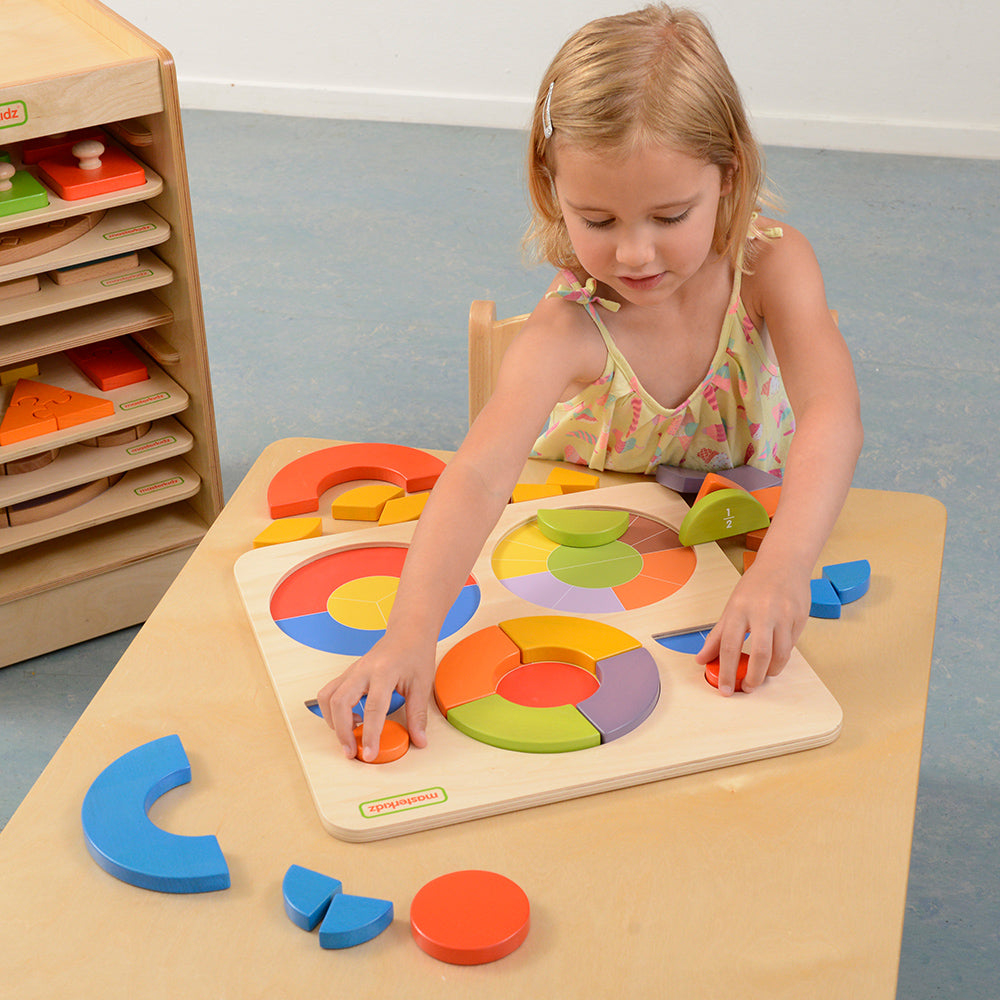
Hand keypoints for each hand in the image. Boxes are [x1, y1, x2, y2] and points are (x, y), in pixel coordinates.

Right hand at [315, 630, 436, 761]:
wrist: (408, 632)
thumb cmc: (415, 654)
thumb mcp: (422, 685)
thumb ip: (417, 715)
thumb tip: (419, 741)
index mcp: (384, 671)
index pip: (373, 707)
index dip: (370, 734)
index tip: (369, 754)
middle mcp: (363, 670)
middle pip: (340, 702)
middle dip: (342, 731)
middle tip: (351, 751)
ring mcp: (352, 670)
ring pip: (328, 696)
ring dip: (333, 721)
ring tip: (349, 734)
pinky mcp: (348, 674)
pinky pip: (330, 692)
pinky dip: (333, 711)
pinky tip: (351, 719)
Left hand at [695, 560, 809, 694]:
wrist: (784, 563)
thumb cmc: (755, 585)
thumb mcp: (731, 607)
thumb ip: (717, 635)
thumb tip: (701, 659)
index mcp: (739, 609)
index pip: (730, 646)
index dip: (727, 671)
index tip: (725, 689)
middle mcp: (762, 612)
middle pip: (759, 654)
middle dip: (753, 677)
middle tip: (747, 688)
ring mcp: (784, 615)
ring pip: (780, 654)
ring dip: (770, 671)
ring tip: (762, 676)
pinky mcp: (800, 618)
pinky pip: (791, 646)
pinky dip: (782, 658)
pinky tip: (774, 660)